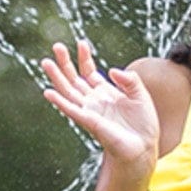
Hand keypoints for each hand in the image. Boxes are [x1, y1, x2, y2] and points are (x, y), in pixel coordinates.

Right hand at [40, 42, 159, 169]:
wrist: (144, 147)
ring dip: (56, 77)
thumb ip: (130, 80)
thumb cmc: (143, 124)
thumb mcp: (141, 94)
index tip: (81, 43)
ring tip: (46, 62)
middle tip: (57, 46)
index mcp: (105, 92)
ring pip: (68, 91)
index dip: (84, 57)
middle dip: (65, 63)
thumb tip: (112, 71)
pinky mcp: (89, 122)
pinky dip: (59, 102)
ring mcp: (90, 111)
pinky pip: (71, 110)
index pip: (89, 71)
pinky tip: (48, 92)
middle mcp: (94, 101)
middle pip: (74, 78)